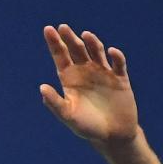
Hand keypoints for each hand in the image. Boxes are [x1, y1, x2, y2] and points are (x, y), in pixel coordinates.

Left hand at [39, 24, 138, 146]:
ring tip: (85, 35)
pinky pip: (118, 63)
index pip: (61, 57)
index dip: (55, 43)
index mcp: (70, 79)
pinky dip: (116, 56)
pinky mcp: (120, 78)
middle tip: (62, 27)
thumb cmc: (87, 127)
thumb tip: (42, 88)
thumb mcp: (68, 116)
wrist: (112, 136)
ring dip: (92, 42)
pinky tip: (111, 52)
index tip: (48, 29)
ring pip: (97, 52)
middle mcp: (85, 72)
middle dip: (70, 38)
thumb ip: (55, 103)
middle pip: (76, 50)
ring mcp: (103, 73)